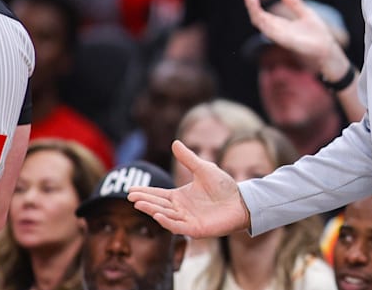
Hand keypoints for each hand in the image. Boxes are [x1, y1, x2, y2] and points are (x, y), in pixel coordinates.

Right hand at [128, 140, 249, 236]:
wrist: (241, 201)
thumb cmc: (223, 186)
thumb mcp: (204, 169)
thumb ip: (188, 159)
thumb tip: (175, 142)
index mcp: (180, 197)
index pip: (158, 195)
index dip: (145, 192)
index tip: (130, 190)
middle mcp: (181, 209)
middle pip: (158, 205)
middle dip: (144, 201)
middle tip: (130, 197)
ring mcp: (187, 220)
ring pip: (165, 215)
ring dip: (152, 210)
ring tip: (139, 204)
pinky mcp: (195, 229)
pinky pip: (178, 227)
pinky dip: (167, 222)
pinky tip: (157, 215)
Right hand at [244, 0, 349, 79]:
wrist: (329, 49)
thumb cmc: (318, 35)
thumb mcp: (306, 14)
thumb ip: (295, 4)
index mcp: (280, 26)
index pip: (261, 15)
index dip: (254, 5)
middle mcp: (278, 32)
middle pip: (258, 20)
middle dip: (251, 7)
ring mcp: (282, 38)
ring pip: (263, 26)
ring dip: (256, 13)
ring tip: (252, 0)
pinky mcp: (290, 42)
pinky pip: (275, 34)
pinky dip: (267, 25)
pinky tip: (262, 16)